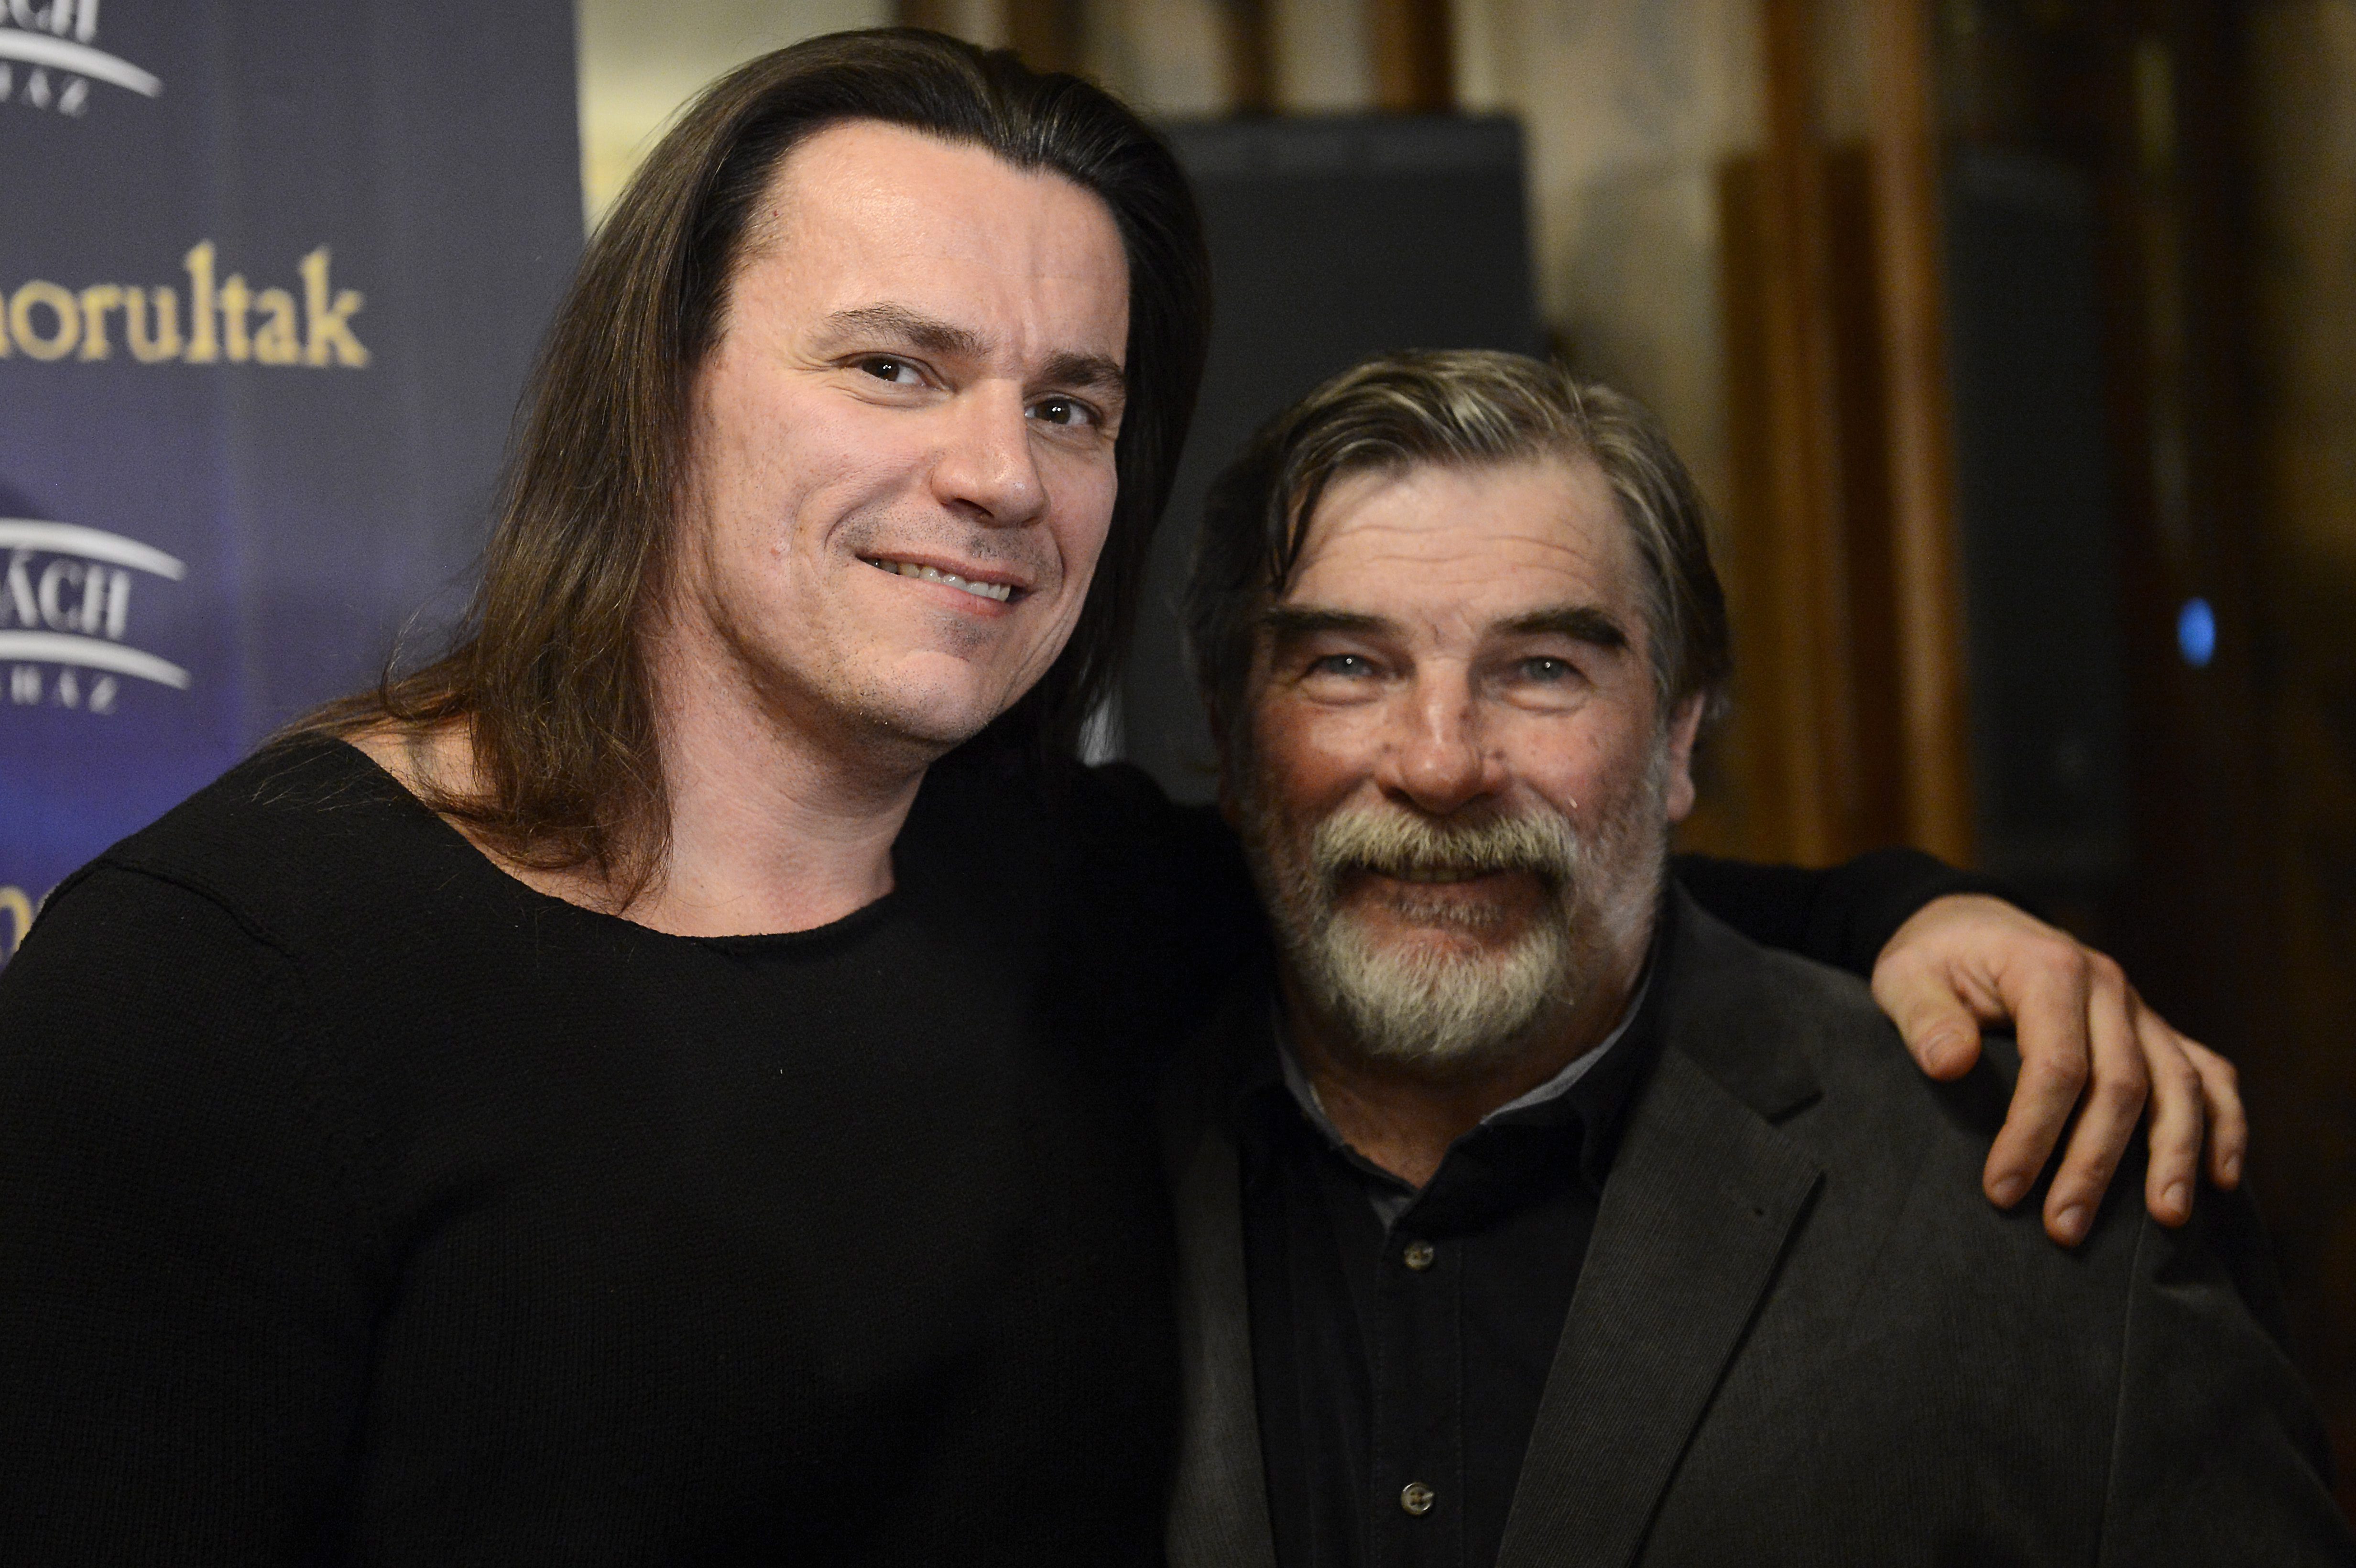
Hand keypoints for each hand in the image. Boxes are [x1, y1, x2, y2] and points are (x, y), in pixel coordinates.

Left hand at [1871, 894, 2244, 1246]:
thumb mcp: (1904, 976)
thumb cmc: (1934, 960)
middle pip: (2122, 1085)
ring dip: (2174, 1155)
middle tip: (2064, 1230)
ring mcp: (2139, 1009)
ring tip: (2165, 1219)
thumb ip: (1925, 1017)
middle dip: (2094, 1163)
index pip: (2057, 1064)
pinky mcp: (2154, 1030)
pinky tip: (2221, 1178)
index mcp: (2048, 968)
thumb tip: (1951, 1065)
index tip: (2002, 1190)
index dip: (2033, 1132)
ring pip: (2179, 1085)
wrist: (1972, 925)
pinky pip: (2209, 1074)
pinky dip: (2223, 1124)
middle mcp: (2108, 986)